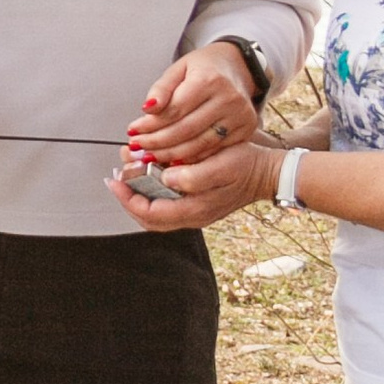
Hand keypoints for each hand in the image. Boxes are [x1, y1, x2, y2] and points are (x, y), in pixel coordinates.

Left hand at [113, 136, 274, 228]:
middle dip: (128, 197)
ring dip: (138, 191)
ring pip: (156, 209)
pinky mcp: (196, 202)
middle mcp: (191, 215)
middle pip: (148, 217)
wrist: (268, 172)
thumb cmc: (246, 166)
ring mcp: (194, 210)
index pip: (150, 213)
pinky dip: (152, 188)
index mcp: (195, 211)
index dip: (128, 198)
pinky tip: (148, 169)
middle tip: (116, 177)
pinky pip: (166, 201)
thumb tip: (166, 178)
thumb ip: (193, 176)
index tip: (115, 180)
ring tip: (128, 168)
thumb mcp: (221, 167)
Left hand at [128, 44, 261, 169]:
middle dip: (158, 142)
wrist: (238, 67)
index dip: (151, 124)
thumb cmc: (205, 67)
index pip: (174, 109)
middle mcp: (228, 99)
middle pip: (186, 130)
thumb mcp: (178, 69)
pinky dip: (192, 157)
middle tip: (138, 146)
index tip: (133, 130)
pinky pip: (214, 149)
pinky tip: (174, 158)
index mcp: (210, 80)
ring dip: (171, 154)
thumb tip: (148, 108)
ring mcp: (240, 116)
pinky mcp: (246, 129)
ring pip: (200, 144)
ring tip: (151, 154)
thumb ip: (162, 89)